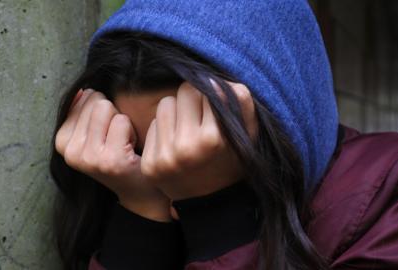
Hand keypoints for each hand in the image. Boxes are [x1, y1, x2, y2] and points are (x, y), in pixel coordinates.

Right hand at [55, 89, 170, 221]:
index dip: (101, 112)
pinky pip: (122, 121)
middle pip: (96, 102)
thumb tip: (83, 89)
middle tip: (115, 140)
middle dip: (111, 116)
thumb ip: (83, 111)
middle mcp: (71, 152)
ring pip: (107, 108)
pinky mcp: (110, 160)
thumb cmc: (117, 155)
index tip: (104, 134)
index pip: (84, 98)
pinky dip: (131, 131)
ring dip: (121, 123)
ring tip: (122, 144)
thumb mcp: (92, 134)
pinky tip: (130, 150)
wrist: (139, 189)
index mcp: (62, 143)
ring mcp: (90, 157)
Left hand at [141, 81, 256, 200]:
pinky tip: (175, 145)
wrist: (212, 203)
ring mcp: (165, 157)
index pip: (206, 88)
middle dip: (193, 100)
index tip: (215, 109)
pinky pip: (152, 125)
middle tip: (201, 118)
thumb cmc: (232, 161)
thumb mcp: (247, 134)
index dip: (213, 95)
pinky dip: (164, 130)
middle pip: (184, 92)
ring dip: (176, 112)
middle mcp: (187, 147)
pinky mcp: (149, 164)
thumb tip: (214, 80)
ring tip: (187, 130)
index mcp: (214, 139)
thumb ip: (240, 103)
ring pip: (165, 104)